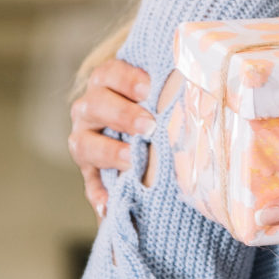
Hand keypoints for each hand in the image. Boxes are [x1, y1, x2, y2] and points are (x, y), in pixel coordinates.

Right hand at [68, 58, 152, 217]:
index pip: (109, 74)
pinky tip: (109, 204)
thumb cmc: (160, 102)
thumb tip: (195, 81)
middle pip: (94, 105)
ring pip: (83, 142)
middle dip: (122, 114)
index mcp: (107, 83)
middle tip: (149, 126)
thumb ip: (168, 88)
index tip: (150, 88)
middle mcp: (90, 109)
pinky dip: (98, 193)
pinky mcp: (89, 169)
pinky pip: (89, 182)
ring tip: (131, 161)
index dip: (127, 79)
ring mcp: (85, 139)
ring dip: (109, 152)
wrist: (147, 129)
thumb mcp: (160, 91)